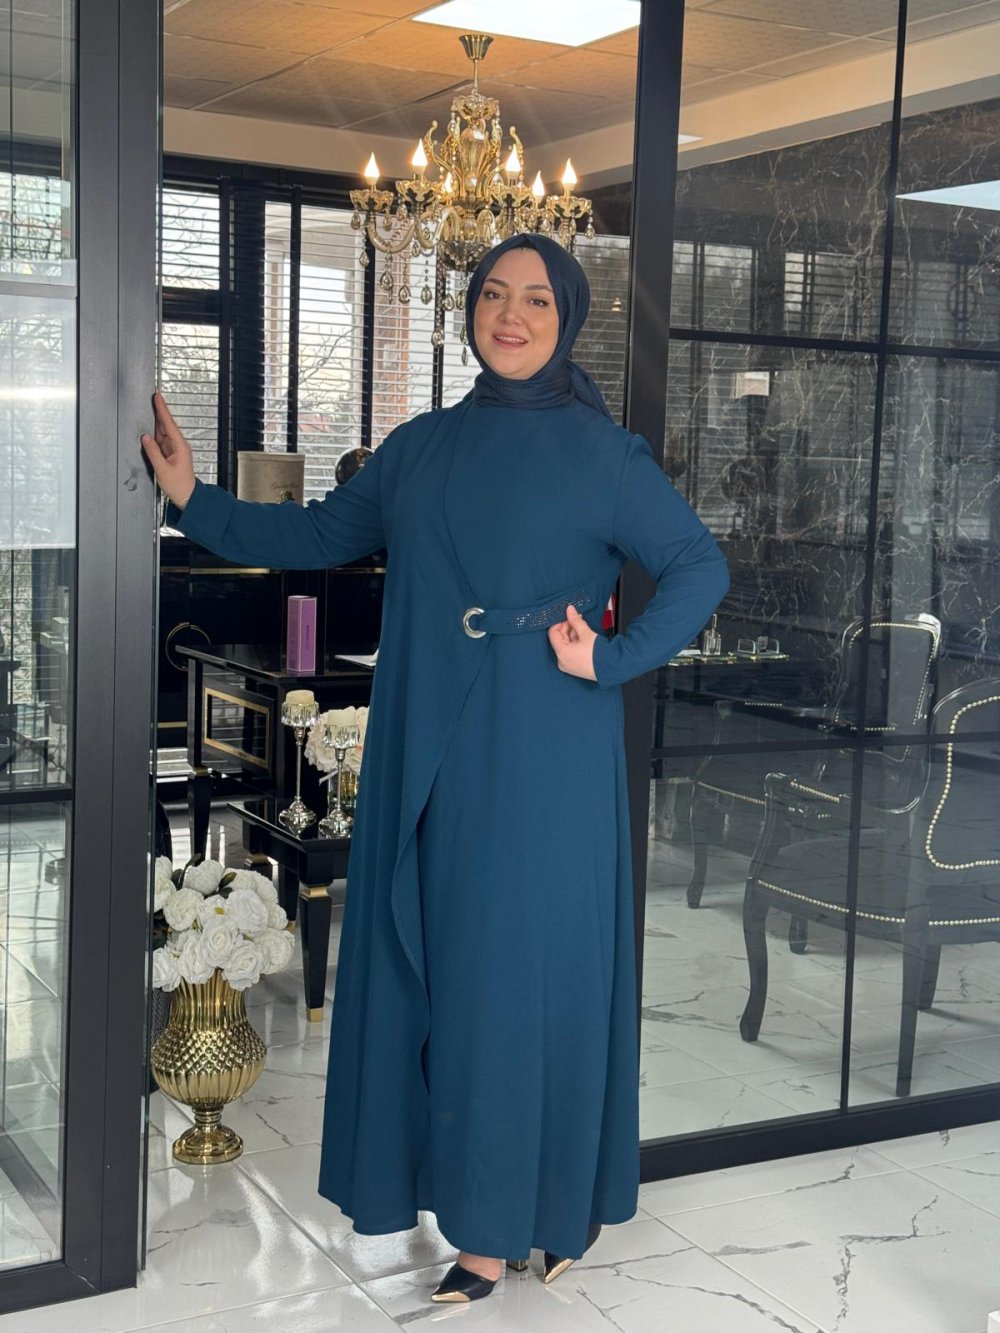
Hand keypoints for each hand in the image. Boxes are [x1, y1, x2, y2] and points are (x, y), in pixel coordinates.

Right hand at [141, 392, 195, 508]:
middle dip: (158, 411)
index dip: (162, 409)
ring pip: (162, 432)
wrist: (187, 496)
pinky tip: (148, 429)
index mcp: (180, 446)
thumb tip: (145, 438)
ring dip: (155, 422)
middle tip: (151, 398)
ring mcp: (174, 449)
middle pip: (166, 425)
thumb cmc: (179, 485)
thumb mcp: (162, 469)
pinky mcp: (169, 453)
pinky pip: (160, 440)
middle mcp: (178, 445)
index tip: (158, 397)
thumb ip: (153, 453)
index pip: (169, 424)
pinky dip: (154, 433)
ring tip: (147, 410)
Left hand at [547, 604, 597, 680]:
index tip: (568, 617)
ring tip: (583, 628)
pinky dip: (575, 644)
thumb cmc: (598, 653)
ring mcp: (567, 665)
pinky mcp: (573, 667)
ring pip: (565, 645)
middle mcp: (561, 660)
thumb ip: (575, 620)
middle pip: (559, 639)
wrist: (610, 667)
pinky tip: (584, 638)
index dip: (559, 623)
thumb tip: (569, 609)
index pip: (553, 633)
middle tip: (577, 620)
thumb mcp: (585, 633)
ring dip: (573, 635)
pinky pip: (570, 652)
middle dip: (568, 628)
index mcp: (561, 652)